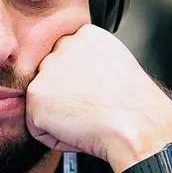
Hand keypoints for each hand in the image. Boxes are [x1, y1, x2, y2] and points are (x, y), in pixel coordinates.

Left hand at [25, 24, 171, 170]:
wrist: (135, 124)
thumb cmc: (134, 105)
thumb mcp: (117, 67)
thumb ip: (90, 65)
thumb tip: (77, 79)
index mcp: (86, 35)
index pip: (67, 61)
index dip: (80, 86)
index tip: (96, 95)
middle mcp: (63, 45)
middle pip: (51, 79)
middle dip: (66, 99)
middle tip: (92, 109)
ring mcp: (47, 69)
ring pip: (42, 103)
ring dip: (59, 118)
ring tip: (87, 119)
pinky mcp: (36, 93)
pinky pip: (36, 126)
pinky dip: (54, 136)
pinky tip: (78, 129)